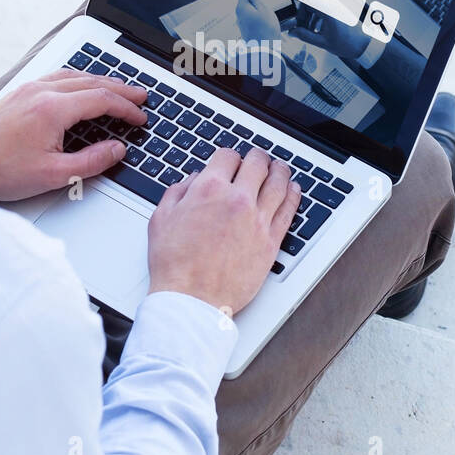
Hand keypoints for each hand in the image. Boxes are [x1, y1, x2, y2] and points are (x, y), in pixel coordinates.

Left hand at [0, 70, 147, 201]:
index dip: (127, 108)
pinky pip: (57, 77)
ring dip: (101, 81)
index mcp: (52, 109)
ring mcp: (28, 89)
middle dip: (121, 89)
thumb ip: (91, 161)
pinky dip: (79, 80)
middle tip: (141, 97)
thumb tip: (116, 150)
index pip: (102, 100)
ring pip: (75, 75)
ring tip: (118, 90)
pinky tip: (82, 87)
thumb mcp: (54, 175)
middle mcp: (40, 92)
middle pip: (92, 82)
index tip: (140, 118)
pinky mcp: (18, 94)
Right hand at [147, 146, 301, 316]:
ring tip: (280, 167)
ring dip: (280, 170)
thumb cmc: (174, 265)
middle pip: (257, 165)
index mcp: (209, 190)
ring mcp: (257, 220)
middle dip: (257, 157)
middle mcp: (237, 200)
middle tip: (259, 158)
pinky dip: (293, 195)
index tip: (230, 160)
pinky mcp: (270, 241)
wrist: (191, 299)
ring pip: (278, 183)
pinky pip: (288, 210)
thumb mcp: (161, 220)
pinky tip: (293, 190)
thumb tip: (191, 181)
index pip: (227, 157)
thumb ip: (177, 193)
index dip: (228, 156)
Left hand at [235, 0, 283, 44]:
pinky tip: (267, 22)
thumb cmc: (266, 30)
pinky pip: (252, 18)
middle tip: (268, 5)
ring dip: (259, 9)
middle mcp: (239, 14)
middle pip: (247, 0)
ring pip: (250, 9)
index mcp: (241, 7)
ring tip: (269, 15)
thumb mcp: (263, 8)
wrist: (265, 51)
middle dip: (257, 0)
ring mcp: (242, 22)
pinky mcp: (246, 29)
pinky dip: (260, 18)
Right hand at [289, 5, 369, 60]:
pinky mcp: (335, 10)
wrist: (364, 44)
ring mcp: (333, 6)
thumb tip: (293, 32)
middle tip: (298, 30)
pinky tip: (315, 31)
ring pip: (313, 8)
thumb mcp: (323, 42)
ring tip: (309, 33)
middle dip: (301, 16)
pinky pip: (320, 11)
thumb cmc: (348, 43)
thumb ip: (305, 35)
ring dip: (307, 19)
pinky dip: (314, 19)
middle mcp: (330, 5)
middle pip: (308, 5)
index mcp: (327, 11)